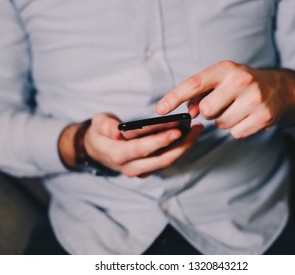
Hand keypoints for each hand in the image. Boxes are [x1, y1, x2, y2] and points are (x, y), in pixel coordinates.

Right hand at [59, 113, 202, 176]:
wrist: (97, 149)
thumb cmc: (99, 132)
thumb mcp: (98, 124)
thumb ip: (106, 126)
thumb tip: (117, 131)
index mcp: (117, 155)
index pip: (143, 148)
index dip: (161, 140)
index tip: (178, 130)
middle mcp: (130, 167)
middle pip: (162, 159)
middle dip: (182, 145)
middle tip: (196, 129)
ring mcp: (140, 171)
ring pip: (168, 162)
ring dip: (185, 148)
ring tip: (197, 130)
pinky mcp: (148, 170)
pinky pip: (167, 161)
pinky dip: (180, 150)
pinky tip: (189, 136)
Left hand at [156, 61, 294, 138]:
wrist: (281, 89)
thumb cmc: (241, 84)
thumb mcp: (221, 79)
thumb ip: (200, 93)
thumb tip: (188, 112)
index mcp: (225, 69)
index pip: (193, 84)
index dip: (174, 98)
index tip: (159, 110)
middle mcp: (240, 81)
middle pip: (206, 110)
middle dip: (209, 112)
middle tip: (222, 104)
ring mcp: (254, 99)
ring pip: (221, 124)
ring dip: (224, 121)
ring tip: (236, 109)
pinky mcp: (264, 116)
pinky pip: (236, 133)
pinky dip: (237, 128)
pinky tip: (246, 117)